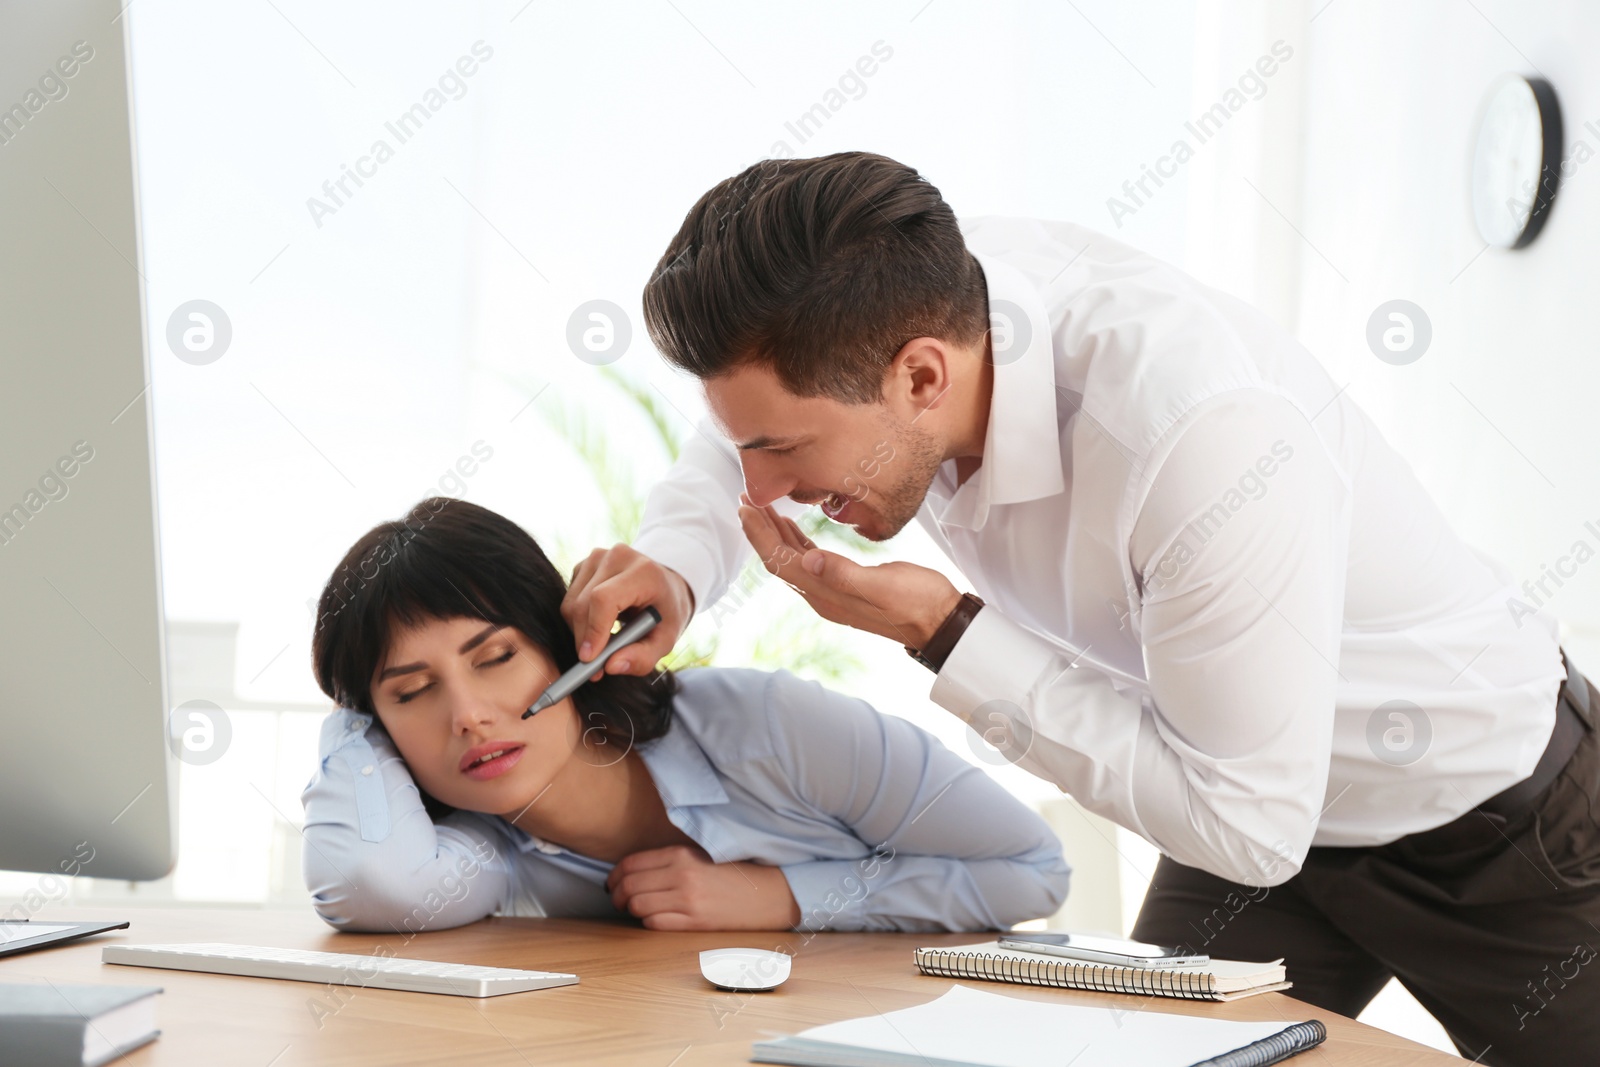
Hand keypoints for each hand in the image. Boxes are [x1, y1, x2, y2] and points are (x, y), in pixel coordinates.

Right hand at [561, 543, 694, 676]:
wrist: (665, 586)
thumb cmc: (666, 613)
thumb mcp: (666, 639)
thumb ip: (643, 657)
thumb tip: (610, 666)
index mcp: (643, 571)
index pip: (604, 598)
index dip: (594, 630)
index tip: (589, 659)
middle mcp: (617, 557)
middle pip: (583, 604)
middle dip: (584, 640)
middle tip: (593, 667)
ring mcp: (598, 557)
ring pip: (571, 604)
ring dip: (580, 632)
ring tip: (603, 644)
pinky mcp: (584, 564)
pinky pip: (569, 599)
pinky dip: (578, 620)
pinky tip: (599, 624)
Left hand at [605, 843, 800, 930]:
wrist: (767, 894)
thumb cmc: (734, 875)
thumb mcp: (701, 856)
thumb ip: (670, 860)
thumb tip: (634, 872)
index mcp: (681, 854)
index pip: (631, 864)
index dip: (615, 876)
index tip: (613, 883)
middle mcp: (681, 875)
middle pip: (629, 885)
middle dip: (617, 895)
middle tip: (619, 900)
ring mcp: (687, 899)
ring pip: (638, 905)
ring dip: (632, 910)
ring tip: (636, 911)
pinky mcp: (694, 921)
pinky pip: (655, 923)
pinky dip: (648, 922)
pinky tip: (654, 919)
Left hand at [737, 495, 960, 651]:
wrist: (941, 621)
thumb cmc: (918, 603)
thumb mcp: (883, 586)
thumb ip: (845, 574)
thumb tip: (809, 560)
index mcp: (827, 594)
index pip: (781, 562)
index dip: (760, 535)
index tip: (745, 508)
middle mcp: (823, 594)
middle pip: (780, 560)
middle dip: (760, 530)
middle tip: (745, 500)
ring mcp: (833, 590)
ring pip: (792, 558)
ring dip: (775, 534)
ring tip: (761, 508)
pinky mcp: (846, 582)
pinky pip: (809, 560)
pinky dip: (796, 541)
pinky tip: (792, 527)